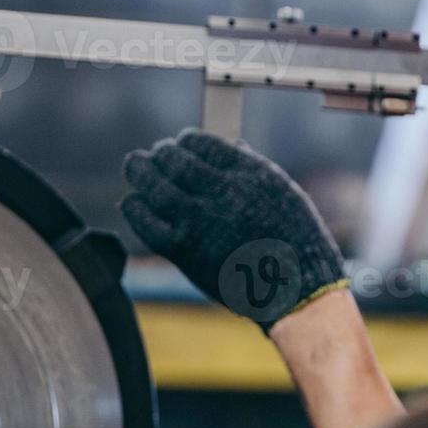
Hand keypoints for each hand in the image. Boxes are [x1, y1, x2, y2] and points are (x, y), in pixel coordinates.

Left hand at [120, 129, 348, 330]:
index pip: (203, 144)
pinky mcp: (184, 250)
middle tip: (155, 153)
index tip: (182, 143)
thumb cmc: (294, 239)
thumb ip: (253, 167)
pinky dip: (134, 207)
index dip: (186, 140)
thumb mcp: (283, 191)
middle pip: (175, 161)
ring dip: (140, 171)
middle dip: (161, 153)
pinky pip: (146, 223)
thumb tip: (232, 145)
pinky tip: (132, 200)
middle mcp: (221, 193)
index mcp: (248, 174)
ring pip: (156, 186)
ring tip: (136, 165)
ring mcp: (200, 221)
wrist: (294, 287)